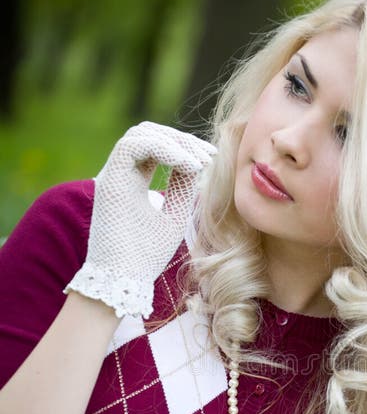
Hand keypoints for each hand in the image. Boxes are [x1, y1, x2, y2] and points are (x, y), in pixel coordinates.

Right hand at [65, 121, 215, 317]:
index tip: (211, 158)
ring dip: (175, 142)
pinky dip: (164, 149)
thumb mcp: (174, 215)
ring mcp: (112, 174)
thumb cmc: (146, 256)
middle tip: (209, 155)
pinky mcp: (109, 179)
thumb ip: (182, 187)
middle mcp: (120, 173)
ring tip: (200, 162)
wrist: (124, 279)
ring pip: (141, 133)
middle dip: (182, 139)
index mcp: (132, 181)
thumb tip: (196, 161)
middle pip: (149, 133)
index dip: (184, 146)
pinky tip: (188, 165)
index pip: (157, 147)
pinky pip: (134, 145)